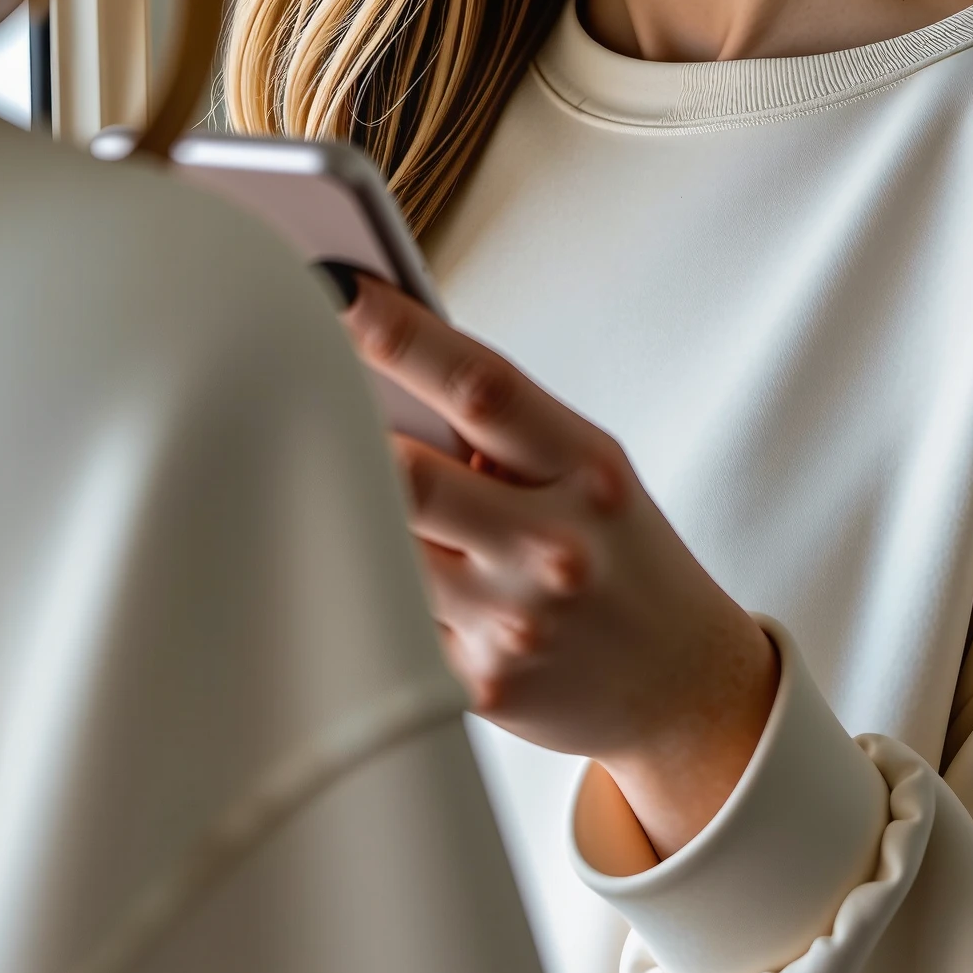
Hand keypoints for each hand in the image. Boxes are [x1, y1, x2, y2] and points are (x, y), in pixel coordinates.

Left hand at [342, 276, 778, 859]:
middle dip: (344, 430)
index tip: (336, 287)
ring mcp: (513, 621)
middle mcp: (553, 545)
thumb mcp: (586, 471)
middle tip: (292, 390)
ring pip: (381, 545)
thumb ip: (498, 431)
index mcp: (587, 468)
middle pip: (407, 474)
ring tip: (327, 482)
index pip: (481, 387)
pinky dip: (371, 583)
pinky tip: (378, 572)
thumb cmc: (619, 552)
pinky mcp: (475, 684)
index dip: (400, 334)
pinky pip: (388, 614)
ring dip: (348, 510)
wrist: (681, 684)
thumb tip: (371, 372)